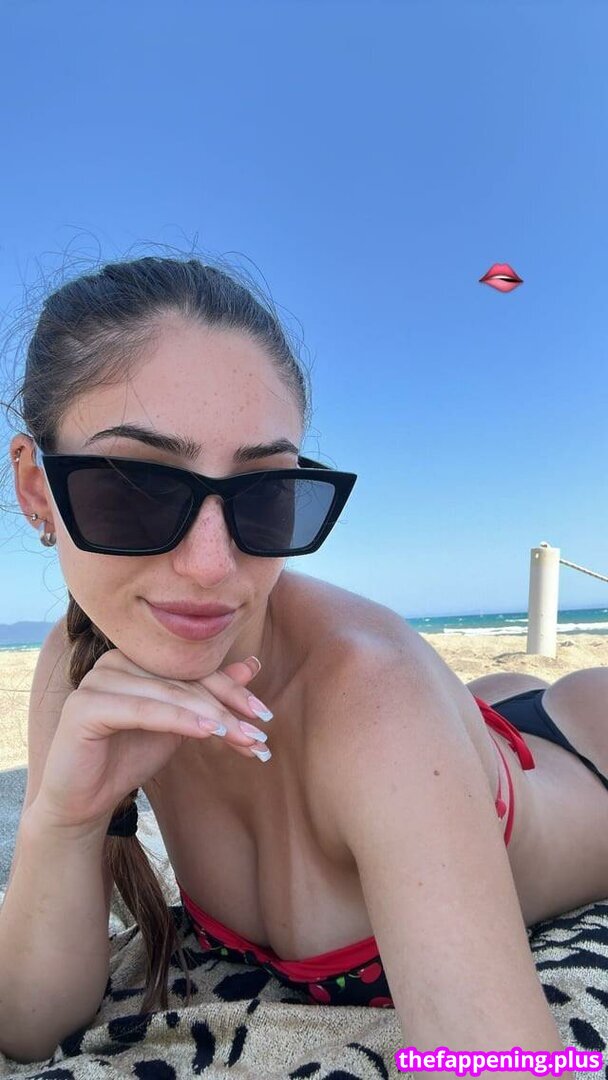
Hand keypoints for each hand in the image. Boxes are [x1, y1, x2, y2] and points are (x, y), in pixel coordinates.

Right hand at [33, 649, 273, 830]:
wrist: (83, 801)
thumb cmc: (128, 758)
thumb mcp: (179, 724)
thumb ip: (208, 695)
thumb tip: (252, 664)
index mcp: (135, 658)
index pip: (192, 670)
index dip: (231, 691)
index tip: (263, 715)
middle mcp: (115, 660)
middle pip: (184, 681)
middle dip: (226, 709)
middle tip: (260, 734)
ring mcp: (97, 680)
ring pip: (169, 695)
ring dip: (211, 717)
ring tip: (243, 738)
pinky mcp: (85, 706)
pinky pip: (143, 710)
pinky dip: (179, 720)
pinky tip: (208, 732)